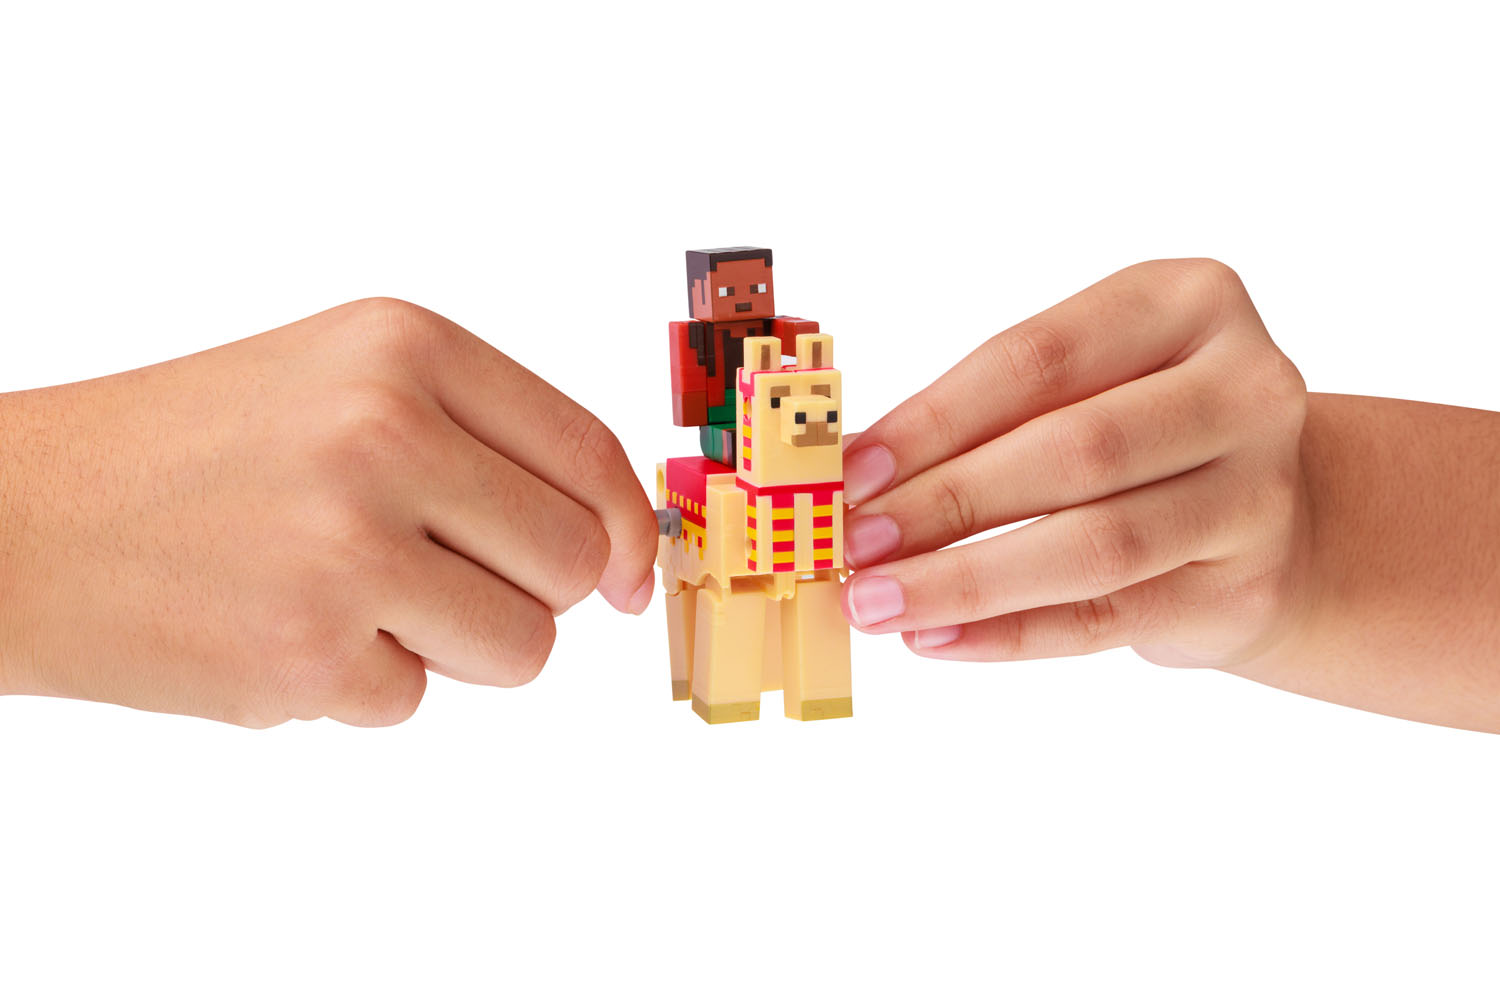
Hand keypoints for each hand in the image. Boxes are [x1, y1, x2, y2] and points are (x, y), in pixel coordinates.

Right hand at [0, 299, 658, 725]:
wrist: (26, 519)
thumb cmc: (197, 452)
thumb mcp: (345, 383)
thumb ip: (483, 442)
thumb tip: (620, 548)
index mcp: (405, 349)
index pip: (586, 454)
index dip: (624, 530)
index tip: (626, 574)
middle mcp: (385, 433)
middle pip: (571, 561)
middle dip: (525, 590)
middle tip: (433, 576)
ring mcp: (347, 548)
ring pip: (521, 647)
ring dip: (454, 644)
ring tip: (354, 599)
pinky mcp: (308, 654)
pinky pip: (415, 699)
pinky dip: (362, 683)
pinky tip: (284, 628)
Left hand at [839, 259, 1310, 669]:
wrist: (1269, 515)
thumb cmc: (1142, 434)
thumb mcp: (1088, 385)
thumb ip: (991, 416)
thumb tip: (858, 474)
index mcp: (1189, 303)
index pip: (1039, 360)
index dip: (935, 420)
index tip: (854, 470)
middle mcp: (1245, 389)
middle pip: (1073, 451)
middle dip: (946, 504)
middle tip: (855, 545)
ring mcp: (1258, 494)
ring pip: (1095, 544)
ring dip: (967, 579)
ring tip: (880, 602)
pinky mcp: (1245, 586)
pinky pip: (1108, 617)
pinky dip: (1011, 633)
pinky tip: (939, 637)